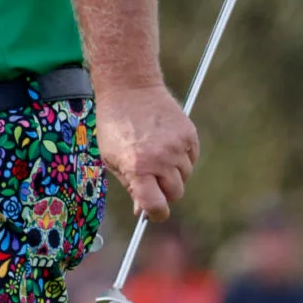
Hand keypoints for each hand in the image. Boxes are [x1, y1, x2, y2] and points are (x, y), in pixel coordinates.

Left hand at [95, 82, 198, 220]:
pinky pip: (191, 158)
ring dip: (172, 172)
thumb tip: (142, 210)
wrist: (129, 89)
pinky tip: (164, 142)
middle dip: (163, 190)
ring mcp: (177, 147)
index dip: (155, 213)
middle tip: (149, 175)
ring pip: (184, 176)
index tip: (152, 211)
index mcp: (137, 167)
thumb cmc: (114, 124)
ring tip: (154, 151)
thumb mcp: (111, 157)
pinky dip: (181, 157)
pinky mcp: (189, 135)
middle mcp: (160, 159)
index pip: (156, 206)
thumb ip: (129, 184)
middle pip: (175, 194)